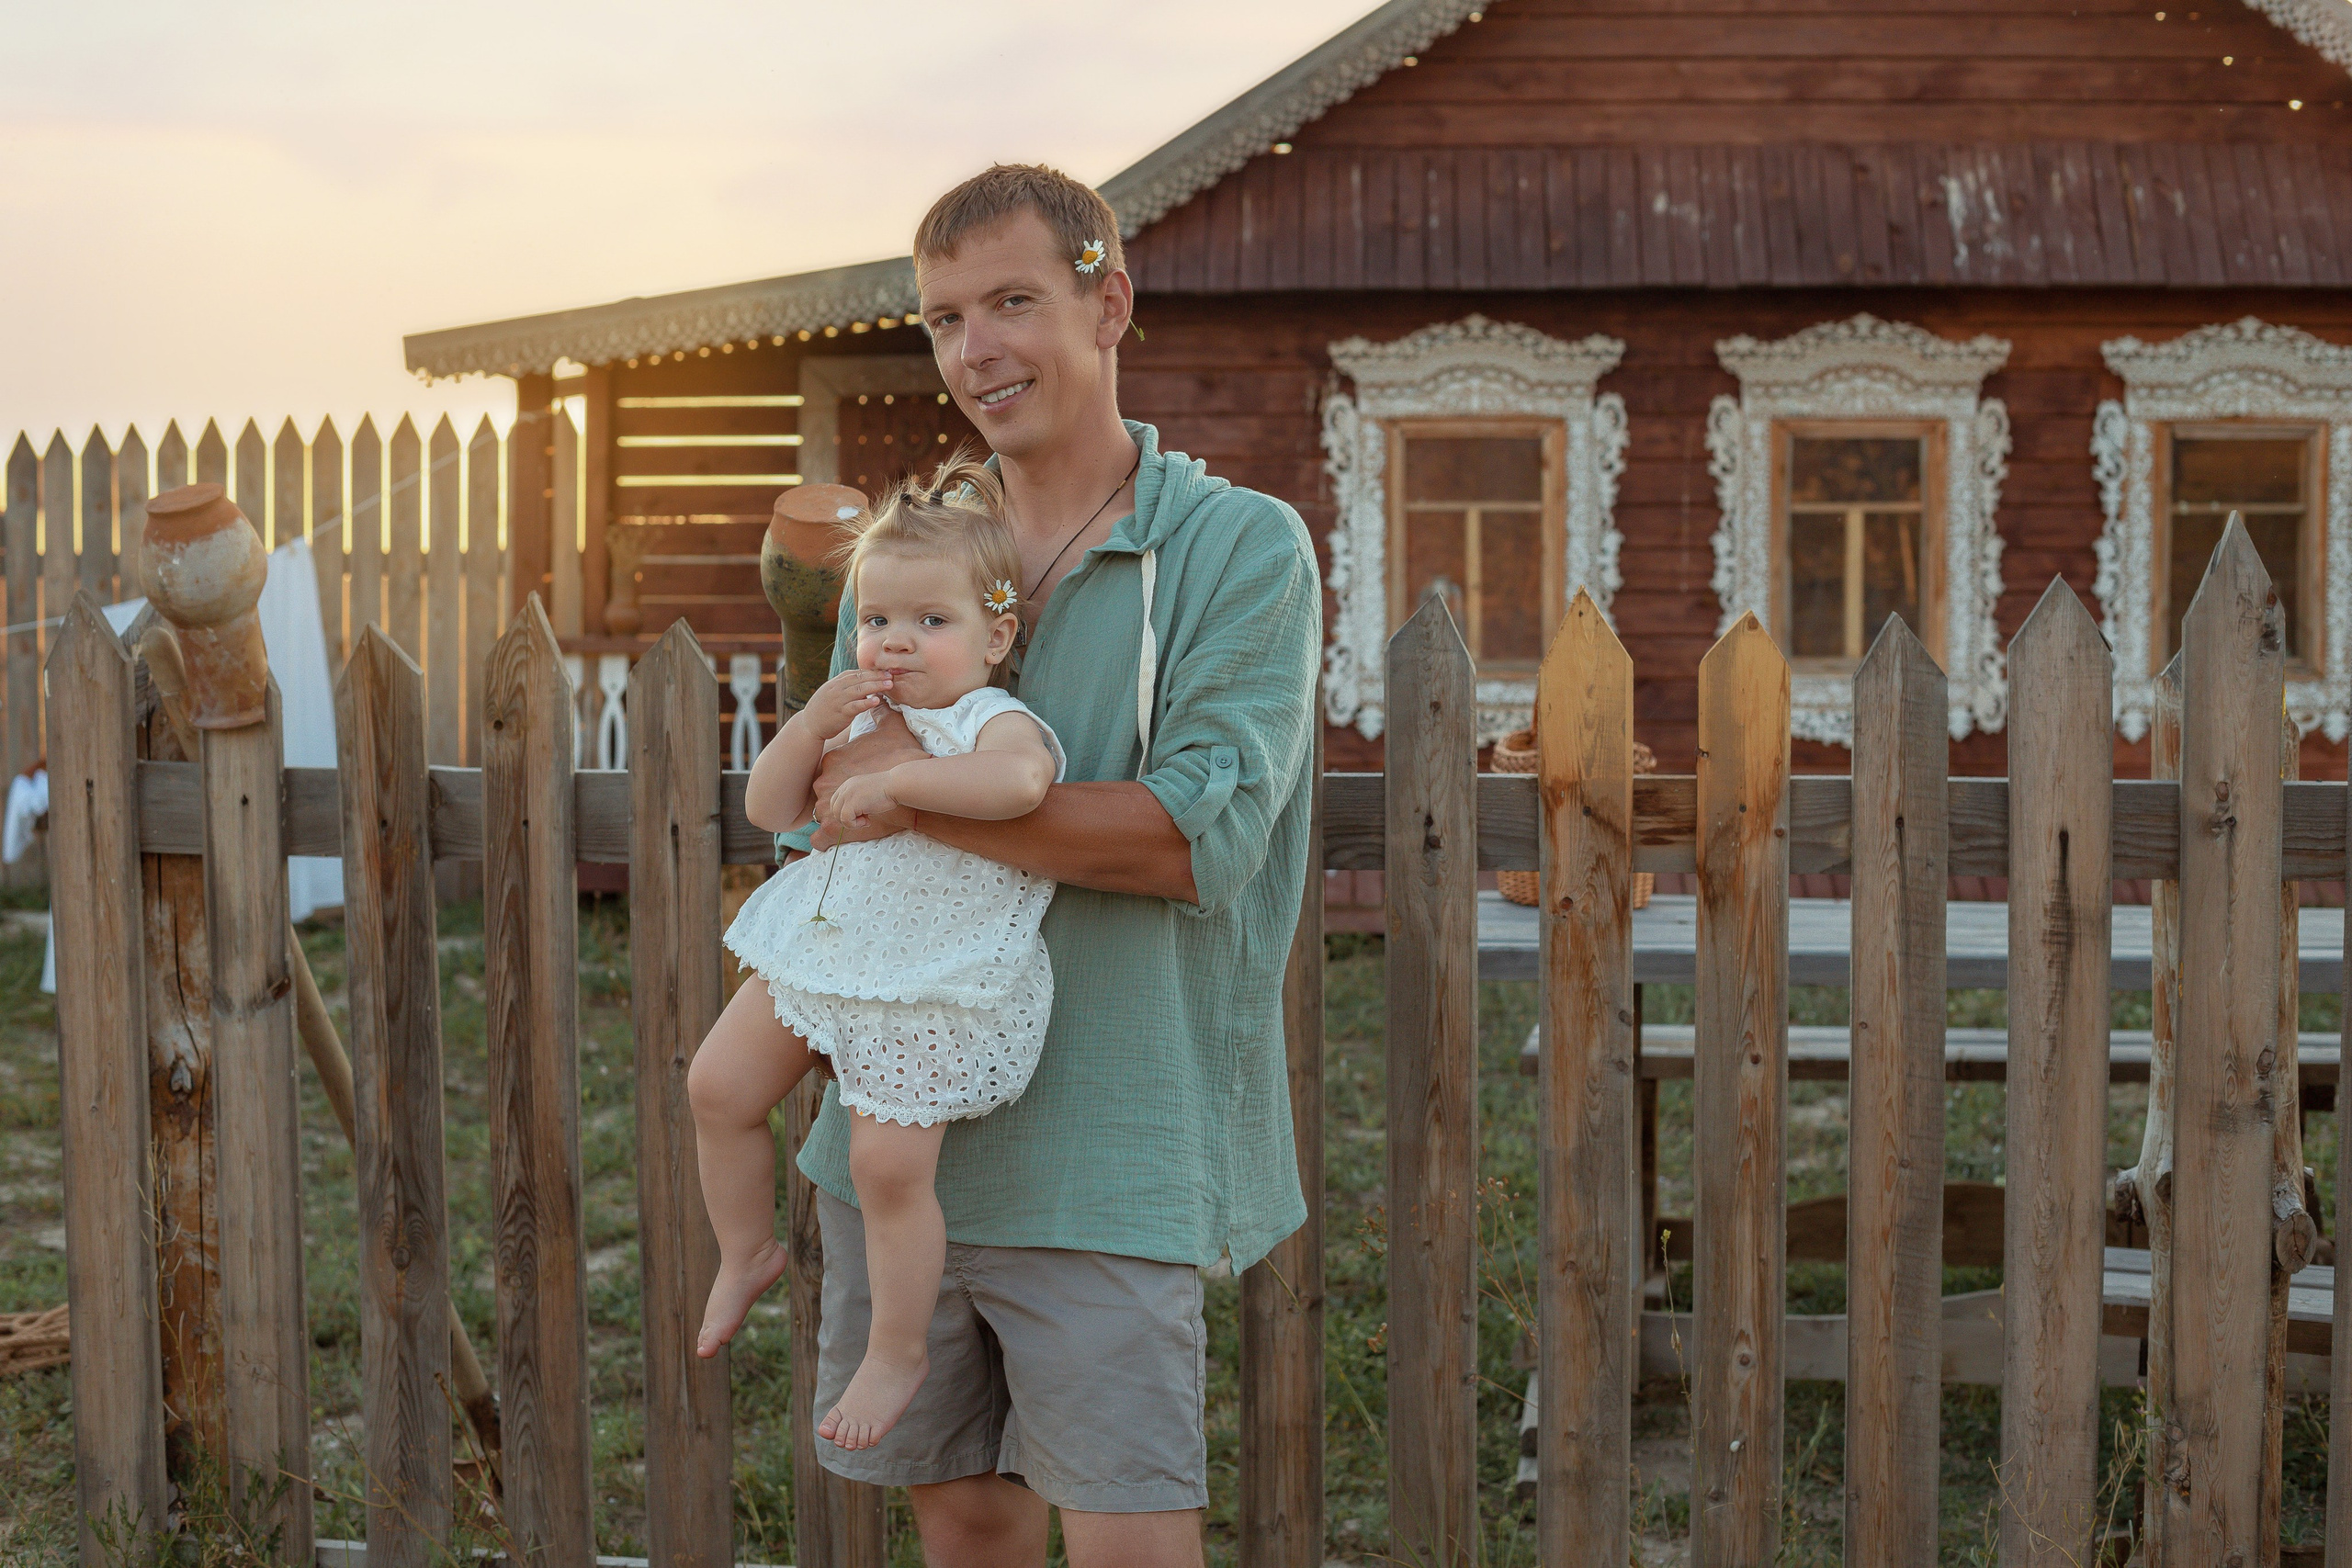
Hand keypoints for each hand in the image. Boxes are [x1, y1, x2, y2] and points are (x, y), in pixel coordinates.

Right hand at [796, 668, 893, 740]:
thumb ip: (848, 686)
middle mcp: (838, 688)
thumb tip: (866, 683)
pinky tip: (876, 701)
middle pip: (860, 679)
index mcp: (837, 682)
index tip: (886, 672)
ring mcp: (838, 700)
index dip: (872, 672)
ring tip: (889, 685)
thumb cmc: (824, 709)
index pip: (857, 673)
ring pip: (859, 690)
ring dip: (875, 686)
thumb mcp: (833, 692)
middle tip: (891, 676)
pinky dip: (865, 702)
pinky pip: (855, 706)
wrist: (809, 724)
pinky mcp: (840, 713)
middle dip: (877, 677)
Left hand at [808, 708, 927, 846]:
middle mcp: (825, 778)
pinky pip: (840, 824)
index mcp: (833, 760)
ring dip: (849, 820)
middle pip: (825, 801)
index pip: (827, 781)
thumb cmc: (902, 754)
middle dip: (843, 808)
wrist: (906, 777)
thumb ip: (880, 714)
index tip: (863, 792)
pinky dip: (854, 826)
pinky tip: (870, 818)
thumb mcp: (889, 729)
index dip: (844, 790)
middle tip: (866, 805)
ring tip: (869, 812)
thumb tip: (882, 700)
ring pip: (832, 816)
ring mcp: (831, 797)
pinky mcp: (841, 811)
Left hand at [826, 771, 901, 828]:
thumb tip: (850, 816)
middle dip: (847, 818)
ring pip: (838, 816)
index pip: (835, 802)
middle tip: (864, 819)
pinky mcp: (851, 803)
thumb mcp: (867, 793)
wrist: (896, 785)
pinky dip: (855, 824)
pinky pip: (846, 820)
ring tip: (866, 819)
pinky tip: (868, 820)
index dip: (845, 812)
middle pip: (835, 810)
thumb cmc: (887, 790)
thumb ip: (856, 800)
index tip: (860, 814)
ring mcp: (847, 795)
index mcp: (848, 784)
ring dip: (852, 822)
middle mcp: (845, 788)